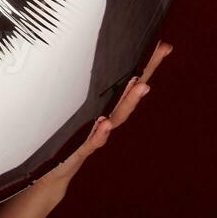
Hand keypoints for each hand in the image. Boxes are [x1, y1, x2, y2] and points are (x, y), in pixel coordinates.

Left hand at [26, 40, 172, 209]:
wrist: (53, 172)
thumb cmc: (66, 137)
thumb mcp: (74, 111)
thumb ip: (81, 92)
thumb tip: (82, 58)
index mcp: (106, 109)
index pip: (130, 84)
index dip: (147, 65)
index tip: (163, 45)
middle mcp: (106, 120)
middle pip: (130, 95)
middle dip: (145, 73)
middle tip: (161, 53)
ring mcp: (96, 135)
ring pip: (117, 116)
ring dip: (129, 101)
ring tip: (140, 85)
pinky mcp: (80, 150)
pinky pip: (92, 141)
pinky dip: (100, 133)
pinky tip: (104, 122)